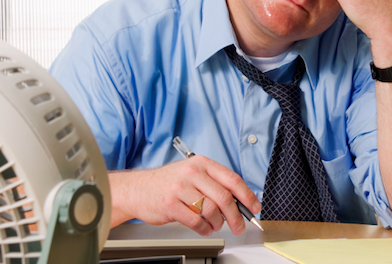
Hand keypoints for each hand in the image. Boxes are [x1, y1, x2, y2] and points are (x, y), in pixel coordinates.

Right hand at [109, 155, 260, 235]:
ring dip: (217, 223)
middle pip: (224, 197)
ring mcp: (180, 188)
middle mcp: (192, 173)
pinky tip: (203, 228)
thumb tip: (239, 200)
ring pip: (211, 210)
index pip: (232, 179)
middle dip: (236, 216)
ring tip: (214, 226)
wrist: (137, 189)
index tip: (254, 206)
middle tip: (239, 226)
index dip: (247, 195)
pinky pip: (196, 221)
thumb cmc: (167, 183)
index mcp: (201, 163)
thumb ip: (213, 183)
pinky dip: (203, 228)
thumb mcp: (191, 174)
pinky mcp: (170, 204)